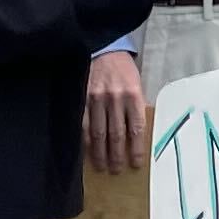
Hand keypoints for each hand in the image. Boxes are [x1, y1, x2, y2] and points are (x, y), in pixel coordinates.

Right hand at [86, 48, 148, 172]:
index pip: (136, 129)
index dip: (137, 149)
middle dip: (117, 156)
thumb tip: (137, 135)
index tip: (136, 164)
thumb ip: (136, 107)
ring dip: (100, 153)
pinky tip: (86, 152)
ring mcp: (96, 99)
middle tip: (116, 170)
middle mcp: (115, 99)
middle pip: (117, 135)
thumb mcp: (137, 84)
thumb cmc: (123, 69)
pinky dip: (84, 141)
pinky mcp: (82, 98)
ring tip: (102, 167)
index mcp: (133, 95)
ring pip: (98, 133)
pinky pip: (83, 125)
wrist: (103, 47)